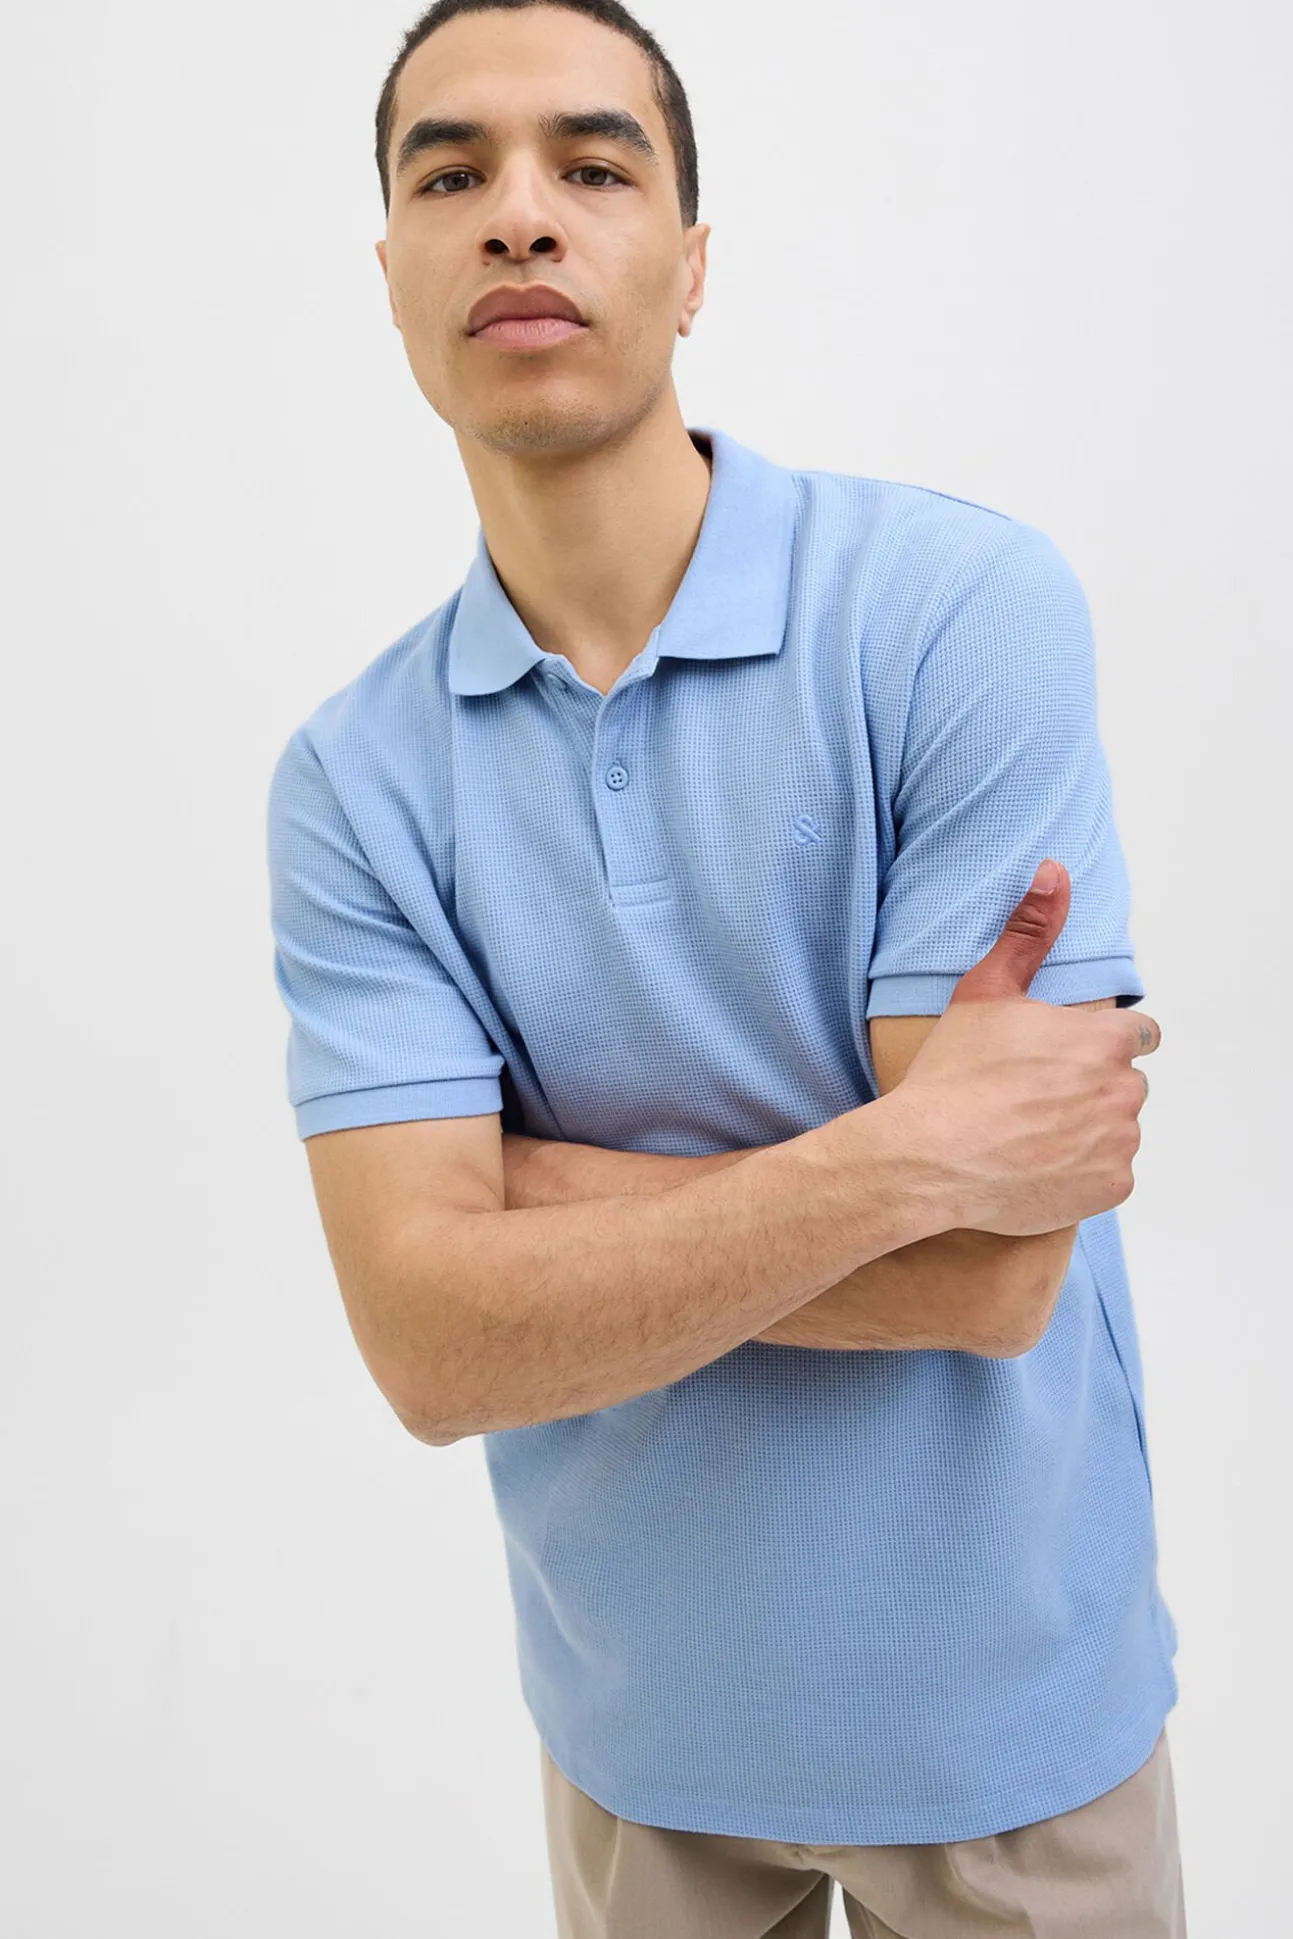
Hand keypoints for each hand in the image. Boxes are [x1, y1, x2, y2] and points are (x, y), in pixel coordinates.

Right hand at [887, 860, 1160, 1235]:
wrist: (929, 1157)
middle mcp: (1124, 1092)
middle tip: (1033, 1097)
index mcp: (1105, 1040)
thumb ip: (1028, 931)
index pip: (1137, 1034)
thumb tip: (1054, 872)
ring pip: (1114, 1131)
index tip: (1062, 1057)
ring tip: (1028, 1134)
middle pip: (1124, 1085)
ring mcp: (1119, 1145)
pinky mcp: (1109, 1189)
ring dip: (1086, 1131)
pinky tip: (1034, 1165)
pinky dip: (1079, 1174)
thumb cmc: (955, 1073)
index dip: (1099, 1043)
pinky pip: (1105, 1176)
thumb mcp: (986, 991)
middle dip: (1091, 1088)